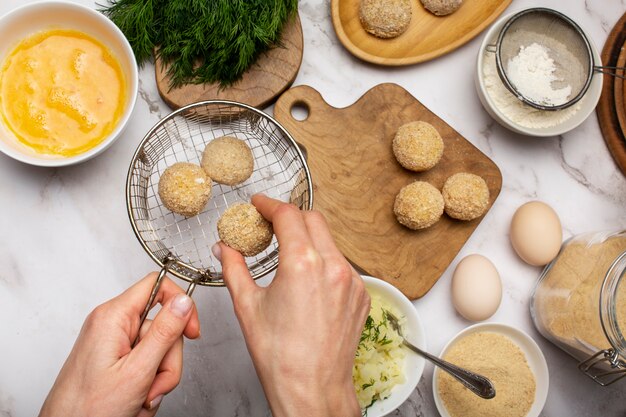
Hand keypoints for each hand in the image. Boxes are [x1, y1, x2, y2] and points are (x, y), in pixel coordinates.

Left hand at [39, 273, 199, 416]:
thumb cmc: (87, 409)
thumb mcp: (137, 371)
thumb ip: (164, 333)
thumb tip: (183, 302)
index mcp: (112, 317)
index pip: (157, 285)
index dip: (181, 304)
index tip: (192, 330)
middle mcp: (112, 325)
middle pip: (163, 326)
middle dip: (167, 359)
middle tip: (154, 384)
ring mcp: (113, 343)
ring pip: (158, 349)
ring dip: (158, 377)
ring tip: (143, 397)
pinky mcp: (115, 359)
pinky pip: (147, 362)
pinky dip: (148, 382)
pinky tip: (137, 399)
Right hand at [213, 195, 369, 416]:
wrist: (313, 389)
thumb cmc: (280, 356)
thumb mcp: (247, 306)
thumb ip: (234, 269)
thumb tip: (224, 249)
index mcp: (302, 264)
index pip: (288, 214)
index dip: (269, 204)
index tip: (259, 204)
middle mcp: (333, 266)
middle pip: (313, 220)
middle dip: (290, 217)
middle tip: (270, 225)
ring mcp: (352, 280)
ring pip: (330, 242)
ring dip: (309, 239)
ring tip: (287, 255)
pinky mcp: (361, 294)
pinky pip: (342, 264)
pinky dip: (324, 262)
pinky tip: (308, 279)